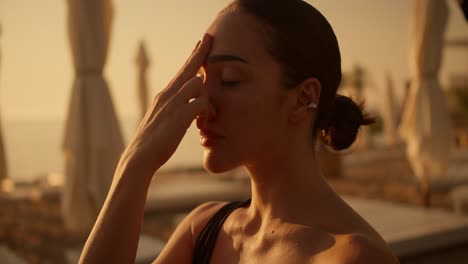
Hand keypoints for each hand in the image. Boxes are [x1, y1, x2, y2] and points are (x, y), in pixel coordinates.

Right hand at [119, 34, 213, 178]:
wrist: (139, 158)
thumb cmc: (153, 142)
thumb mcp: (162, 120)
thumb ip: (174, 110)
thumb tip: (187, 107)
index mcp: (164, 95)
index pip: (181, 71)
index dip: (192, 58)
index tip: (200, 44)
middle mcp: (167, 95)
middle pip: (188, 68)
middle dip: (200, 52)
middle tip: (209, 37)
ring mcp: (173, 104)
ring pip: (197, 84)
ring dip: (206, 96)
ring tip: (206, 115)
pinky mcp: (180, 116)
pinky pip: (202, 103)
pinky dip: (208, 111)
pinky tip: (204, 122)